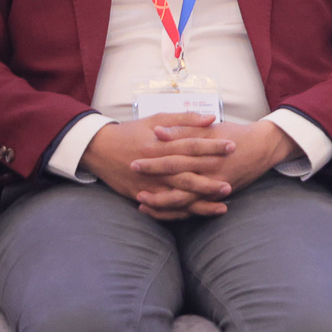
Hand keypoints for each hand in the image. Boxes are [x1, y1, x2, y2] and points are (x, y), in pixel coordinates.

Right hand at [81, 112, 237, 219]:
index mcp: (160, 145)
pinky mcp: (141, 195)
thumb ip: (185, 119)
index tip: (233, 146)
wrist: (99, 149)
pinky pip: (163, 207)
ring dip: (199, 202)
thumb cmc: (132, 131)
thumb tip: (212, 118)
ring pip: (177, 196)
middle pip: (186, 174)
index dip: (212, 146)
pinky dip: (181, 212)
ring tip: (222, 204)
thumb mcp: (157, 119)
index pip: (191, 145)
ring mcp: (147, 184)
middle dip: (209, 180)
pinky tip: (198, 213)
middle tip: (231, 182)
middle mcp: (154, 166)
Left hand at [130, 118, 302, 220]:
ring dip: (161, 202)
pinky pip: (194, 209)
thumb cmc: (235, 134)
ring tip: (141, 201)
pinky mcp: (218, 196)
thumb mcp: (211, 128)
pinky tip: (160, 211)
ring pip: (184, 199)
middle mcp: (210, 170)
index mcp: (206, 151)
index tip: (134, 160)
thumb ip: (184, 128)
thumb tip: (158, 131)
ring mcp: (214, 185)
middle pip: (177, 178)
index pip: (176, 156)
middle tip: (133, 184)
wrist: (264, 147)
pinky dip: (176, 212)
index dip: (154, 159)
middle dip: (153, 181)